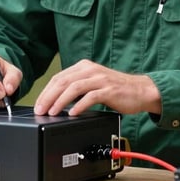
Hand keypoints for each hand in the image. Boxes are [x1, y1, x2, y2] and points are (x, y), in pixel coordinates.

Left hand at [33, 59, 161, 116]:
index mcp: (84, 66)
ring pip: (74, 88)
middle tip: (40, 110)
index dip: (46, 91)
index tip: (38, 104)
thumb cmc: (116, 90)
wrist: (141, 91)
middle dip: (48, 97)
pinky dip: (79, 105)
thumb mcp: (93, 83)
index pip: (58, 77)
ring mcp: (100, 79)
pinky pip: (90, 97)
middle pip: (63, 81)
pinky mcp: (109, 90)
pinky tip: (72, 113)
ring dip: (60, 101)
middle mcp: (90, 70)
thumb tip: (56, 100)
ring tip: (52, 112)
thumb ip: (77, 87)